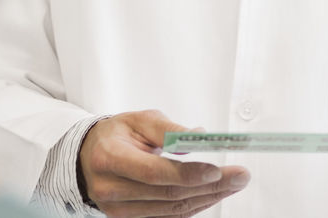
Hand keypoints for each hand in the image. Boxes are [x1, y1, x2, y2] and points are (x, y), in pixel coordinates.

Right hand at [79, 110, 249, 216]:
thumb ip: (169, 129)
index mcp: (110, 158)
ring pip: (171, 210)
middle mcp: (111, 189)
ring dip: (207, 198)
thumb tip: (198, 139)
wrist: (88, 157)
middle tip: (240, 176)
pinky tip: (213, 194)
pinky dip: (193, 206)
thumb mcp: (140, 119)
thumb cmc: (116, 135)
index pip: (155, 172)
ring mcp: (118, 210)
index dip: (189, 173)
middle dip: (210, 186)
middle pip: (168, 194)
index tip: (217, 169)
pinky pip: (167, 217)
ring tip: (234, 184)